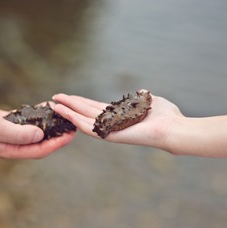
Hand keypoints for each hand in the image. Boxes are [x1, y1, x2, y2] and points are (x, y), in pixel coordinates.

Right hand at [0, 100, 75, 158]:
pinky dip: (34, 115)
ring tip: (61, 113)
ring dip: (47, 123)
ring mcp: (6, 134)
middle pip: (39, 142)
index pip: (39, 149)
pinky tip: (43, 106)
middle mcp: (10, 144)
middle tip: (71, 123)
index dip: (57, 144)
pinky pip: (23, 121)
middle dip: (56, 134)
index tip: (71, 135)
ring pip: (33, 131)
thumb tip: (41, 136)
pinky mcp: (2, 123)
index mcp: (9, 149)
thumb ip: (17, 133)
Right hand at [53, 93, 182, 151]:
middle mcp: (110, 122)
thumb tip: (142, 92)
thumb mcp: (149, 100)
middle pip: (84, 112)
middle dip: (69, 105)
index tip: (68, 97)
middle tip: (55, 98)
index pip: (93, 107)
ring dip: (68, 111)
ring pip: (82, 119)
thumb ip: (142, 97)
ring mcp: (108, 129)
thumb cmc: (165, 115)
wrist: (172, 128)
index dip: (79, 101)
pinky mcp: (109, 135)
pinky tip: (65, 112)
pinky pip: (89, 127)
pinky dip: (75, 119)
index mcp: (117, 114)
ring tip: (55, 104)